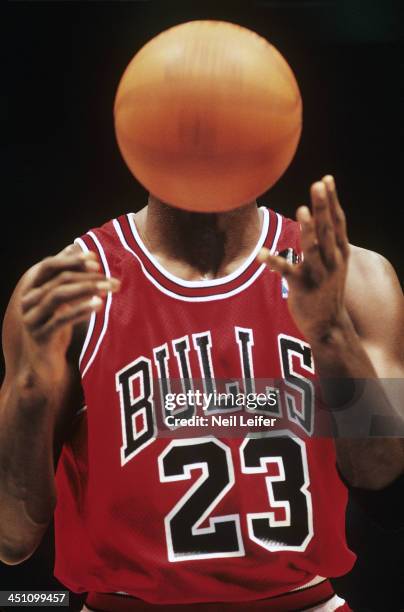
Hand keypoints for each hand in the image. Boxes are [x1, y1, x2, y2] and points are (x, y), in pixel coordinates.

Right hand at [20, 246, 119, 379]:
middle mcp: (28, 301)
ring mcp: (32, 319)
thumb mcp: (61, 301)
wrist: (44, 364)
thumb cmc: (56, 327)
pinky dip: (81, 310)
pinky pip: (61, 319)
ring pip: (59, 296)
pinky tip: (99, 305)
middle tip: (113, 279)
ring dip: (87, 289)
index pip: (49, 265)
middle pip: (59, 280)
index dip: (72, 260)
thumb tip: (74, 247)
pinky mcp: (40, 336)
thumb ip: (66, 276)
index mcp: (32, 288)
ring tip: (110, 289)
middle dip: (88, 276)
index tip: (96, 259)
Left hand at [258, 175, 349, 341]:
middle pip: (327, 229)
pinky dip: (274, 262)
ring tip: (302, 210)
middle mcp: (332, 260)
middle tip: (318, 184)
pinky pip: (286, 272)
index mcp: (339, 252)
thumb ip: (328, 241)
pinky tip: (261, 253)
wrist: (329, 325)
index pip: (337, 221)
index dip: (333, 200)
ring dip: (308, 230)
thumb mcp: (334, 263)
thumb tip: (319, 216)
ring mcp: (318, 274)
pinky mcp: (302, 287)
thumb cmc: (327, 289)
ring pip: (313, 248)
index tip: (327, 178)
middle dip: (323, 206)